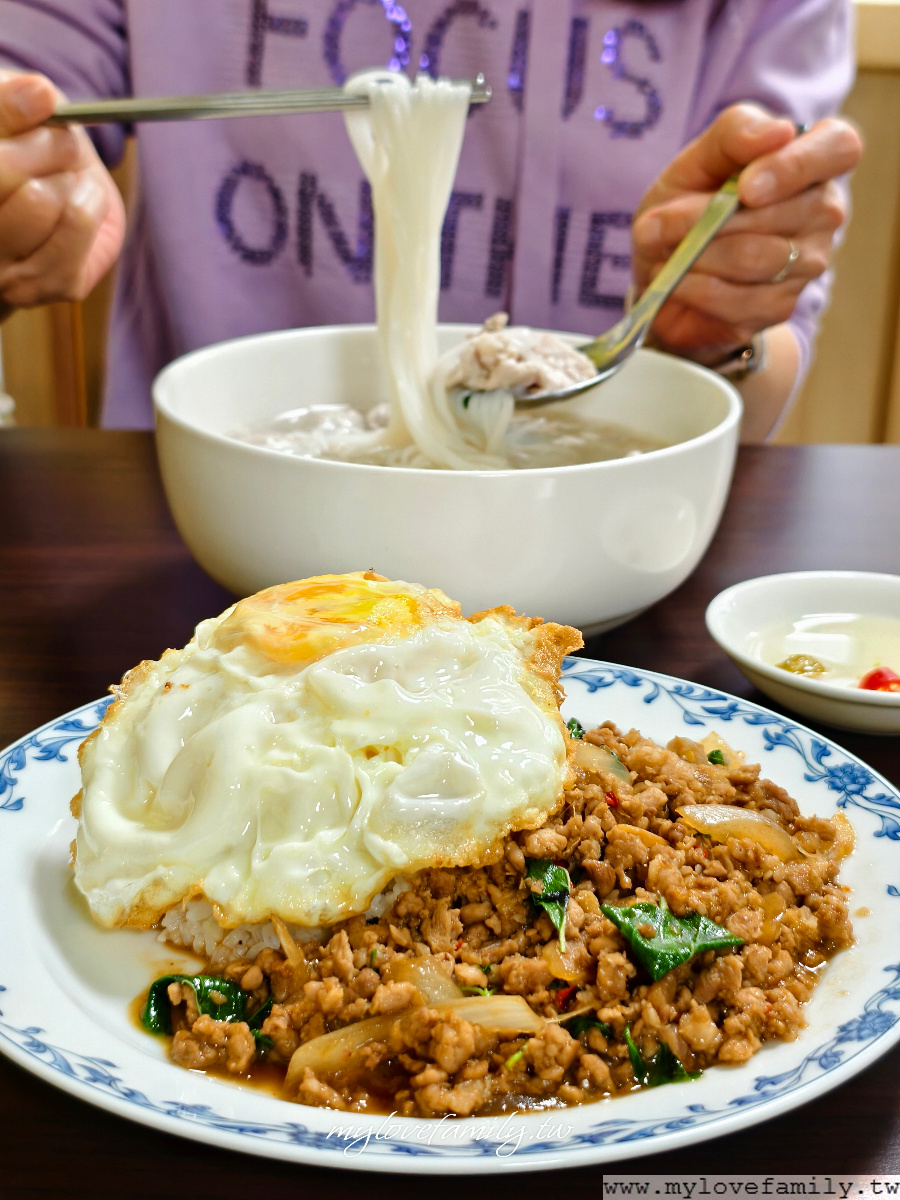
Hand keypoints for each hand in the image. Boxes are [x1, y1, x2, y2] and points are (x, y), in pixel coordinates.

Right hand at [0, 70, 124, 320]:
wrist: (53, 211)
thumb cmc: (23, 154)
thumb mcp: (6, 114)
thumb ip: (9, 102)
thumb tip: (40, 92)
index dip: (8, 114)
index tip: (41, 94)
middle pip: (4, 171)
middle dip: (47, 144)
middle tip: (63, 142)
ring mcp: (3, 275)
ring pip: (41, 198)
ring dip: (69, 176)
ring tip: (67, 178)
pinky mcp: (49, 287)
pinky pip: (77, 224)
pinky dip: (91, 200)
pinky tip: (84, 201)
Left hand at [631, 104, 861, 363]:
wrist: (661, 271)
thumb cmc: (689, 202)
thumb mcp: (699, 158)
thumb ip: (735, 133)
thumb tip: (779, 131)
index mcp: (814, 160)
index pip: (840, 148)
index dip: (794, 166)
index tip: (745, 187)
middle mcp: (823, 212)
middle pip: (784, 212)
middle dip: (708, 218)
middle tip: (657, 223)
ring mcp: (808, 263)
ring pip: (755, 258)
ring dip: (695, 254)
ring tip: (663, 250)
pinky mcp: (780, 307)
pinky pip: (736, 299)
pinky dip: (693, 287)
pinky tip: (676, 280)